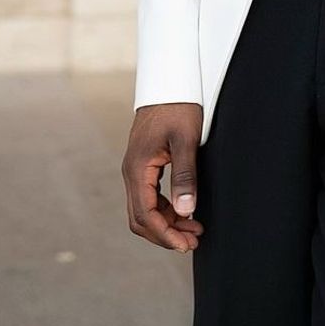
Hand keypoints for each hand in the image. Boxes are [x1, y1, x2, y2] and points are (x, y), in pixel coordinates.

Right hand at [121, 102, 204, 252]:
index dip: (165, 234)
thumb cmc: (178, 106)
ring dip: (166, 223)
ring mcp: (135, 168)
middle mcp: (131, 172)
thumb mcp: (186, 139)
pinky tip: (184, 212)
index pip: (145, 214)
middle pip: (140, 217)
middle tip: (193, 242)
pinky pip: (148, 196)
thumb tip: (186, 210)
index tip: (185, 244)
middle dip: (165, 234)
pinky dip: (164, 209)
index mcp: (137, 168)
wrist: (169, 81)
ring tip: (193, 230)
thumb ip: (185, 175)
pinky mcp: (143, 164)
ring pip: (144, 209)